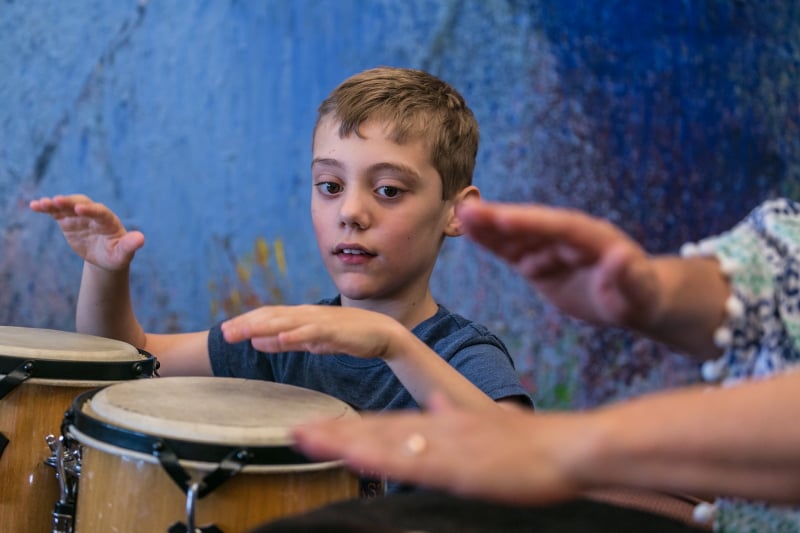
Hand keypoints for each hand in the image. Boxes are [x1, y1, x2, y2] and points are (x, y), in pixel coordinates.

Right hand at [30, 194, 143, 270]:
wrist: (105, 257)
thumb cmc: (116, 255)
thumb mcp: (123, 254)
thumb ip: (130, 246)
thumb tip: (141, 239)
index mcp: (109, 221)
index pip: (100, 212)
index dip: (91, 210)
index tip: (79, 209)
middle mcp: (94, 214)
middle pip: (81, 204)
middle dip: (70, 202)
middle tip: (57, 201)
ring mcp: (79, 216)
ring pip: (66, 206)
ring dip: (54, 204)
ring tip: (41, 204)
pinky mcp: (68, 220)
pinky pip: (56, 212)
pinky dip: (46, 208)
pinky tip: (34, 206)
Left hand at [221, 305, 400, 358]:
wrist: (382, 334)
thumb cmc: (347, 337)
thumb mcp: (311, 341)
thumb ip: (286, 341)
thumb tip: (257, 342)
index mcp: (301, 317)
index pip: (268, 317)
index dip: (246, 323)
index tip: (225, 332)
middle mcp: (308, 315)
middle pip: (272, 317)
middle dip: (247, 324)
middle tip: (224, 333)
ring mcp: (321, 321)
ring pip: (288, 322)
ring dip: (264, 327)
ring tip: (244, 334)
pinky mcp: (335, 331)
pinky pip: (312, 333)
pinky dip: (295, 335)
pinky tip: (281, 338)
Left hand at [292, 392, 588, 504]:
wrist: (565, 448)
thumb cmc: (528, 447)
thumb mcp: (484, 428)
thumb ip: (457, 417)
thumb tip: (439, 405)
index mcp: (441, 426)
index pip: (386, 425)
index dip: (350, 427)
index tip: (319, 429)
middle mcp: (436, 431)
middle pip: (377, 431)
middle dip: (334, 433)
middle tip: (296, 432)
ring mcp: (445, 447)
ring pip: (386, 442)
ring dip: (345, 440)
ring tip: (308, 438)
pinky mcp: (459, 465)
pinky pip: (413, 461)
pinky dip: (381, 455)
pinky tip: (357, 453)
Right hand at [456, 199, 658, 329]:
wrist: (632, 296)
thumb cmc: (639, 295)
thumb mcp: (640, 292)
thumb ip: (629, 276)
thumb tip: (621, 257)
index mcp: (593, 238)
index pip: (559, 227)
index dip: (531, 223)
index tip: (503, 218)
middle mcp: (568, 236)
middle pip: (532, 225)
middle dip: (502, 219)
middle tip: (470, 210)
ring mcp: (551, 246)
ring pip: (517, 235)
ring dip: (489, 226)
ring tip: (460, 214)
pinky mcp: (538, 261)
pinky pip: (511, 250)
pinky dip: (490, 241)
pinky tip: (468, 229)